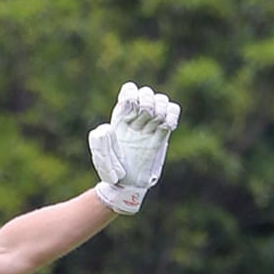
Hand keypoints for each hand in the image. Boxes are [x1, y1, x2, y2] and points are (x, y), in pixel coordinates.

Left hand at [89, 82, 180, 214]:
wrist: (128, 184)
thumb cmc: (111, 172)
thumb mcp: (100, 158)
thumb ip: (100, 142)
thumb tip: (107, 128)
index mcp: (120, 117)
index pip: (130, 89)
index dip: (133, 95)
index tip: (131, 111)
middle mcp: (136, 117)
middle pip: (147, 92)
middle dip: (147, 102)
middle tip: (145, 118)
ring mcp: (151, 124)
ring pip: (162, 99)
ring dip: (161, 108)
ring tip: (156, 123)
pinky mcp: (163, 132)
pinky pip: (174, 111)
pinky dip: (172, 115)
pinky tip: (168, 127)